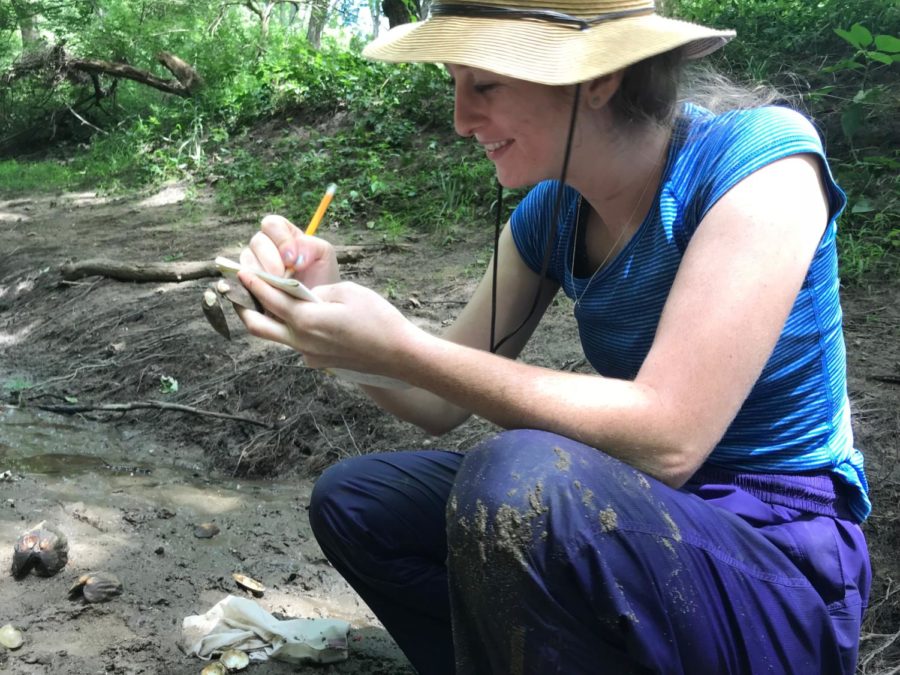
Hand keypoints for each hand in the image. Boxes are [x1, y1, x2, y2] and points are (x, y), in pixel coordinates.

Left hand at [237, 275, 422, 375]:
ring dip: (265, 318)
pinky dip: (289, 328)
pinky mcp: (318, 362)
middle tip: (237, 292)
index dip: (255, 283)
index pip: (271, 299)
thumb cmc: (378, 319)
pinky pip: (296, 343)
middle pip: (258, 325)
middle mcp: (302, 341)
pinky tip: (298, 317)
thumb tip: (305, 295)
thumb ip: (318, 291)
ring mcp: (309, 355)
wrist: (399, 355)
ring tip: (262, 302)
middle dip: (244, 307)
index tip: (243, 272)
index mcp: (307, 320)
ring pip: (275, 336)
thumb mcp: (348, 292)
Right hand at [239, 214, 338, 288]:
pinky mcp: (247, 285)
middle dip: (269, 259)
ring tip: (277, 288)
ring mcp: (255, 266)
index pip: (272, 224)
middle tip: (282, 276)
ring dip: (260, 274)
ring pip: (246, 261)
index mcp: (285, 235)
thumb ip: (310, 245)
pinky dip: (251, 287)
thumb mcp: (324, 256)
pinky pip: (240, 281)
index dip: (280, 239)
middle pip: (257, 242)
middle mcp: (267, 248)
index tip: (292, 260)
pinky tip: (265, 295)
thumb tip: (289, 255)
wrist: (318, 307)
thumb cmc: (322, 279)